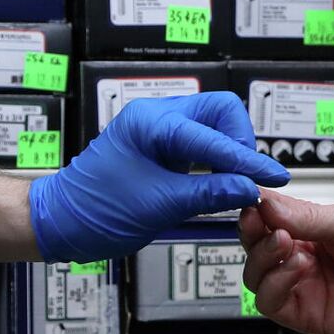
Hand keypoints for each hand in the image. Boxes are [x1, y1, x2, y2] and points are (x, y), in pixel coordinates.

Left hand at [28, 94, 288, 261]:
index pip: (214, 136)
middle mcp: (157, 117)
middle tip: (245, 179)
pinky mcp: (160, 148)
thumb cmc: (96, 210)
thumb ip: (208, 194)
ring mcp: (159, 131)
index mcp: (153, 123)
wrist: (61, 221)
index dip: (247, 160)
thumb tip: (249, 188)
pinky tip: (218, 185)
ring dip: (229, 152)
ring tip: (234, 186)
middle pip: (221, 111)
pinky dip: (216, 161)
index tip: (273, 177)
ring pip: (214, 126)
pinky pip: (200, 144)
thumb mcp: (159, 206)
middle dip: (239, 143)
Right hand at [238, 191, 333, 333]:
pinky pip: (272, 303)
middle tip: (267, 224)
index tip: (253, 203)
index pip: (269, 221)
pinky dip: (276, 283)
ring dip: (264, 258)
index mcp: (315, 231)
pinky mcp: (307, 315)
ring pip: (257, 277)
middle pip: (256, 249)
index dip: (256, 213)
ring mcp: (305, 288)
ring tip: (288, 245)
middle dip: (255, 234)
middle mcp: (305, 258)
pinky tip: (298, 268)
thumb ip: (304, 216)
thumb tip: (265, 201)